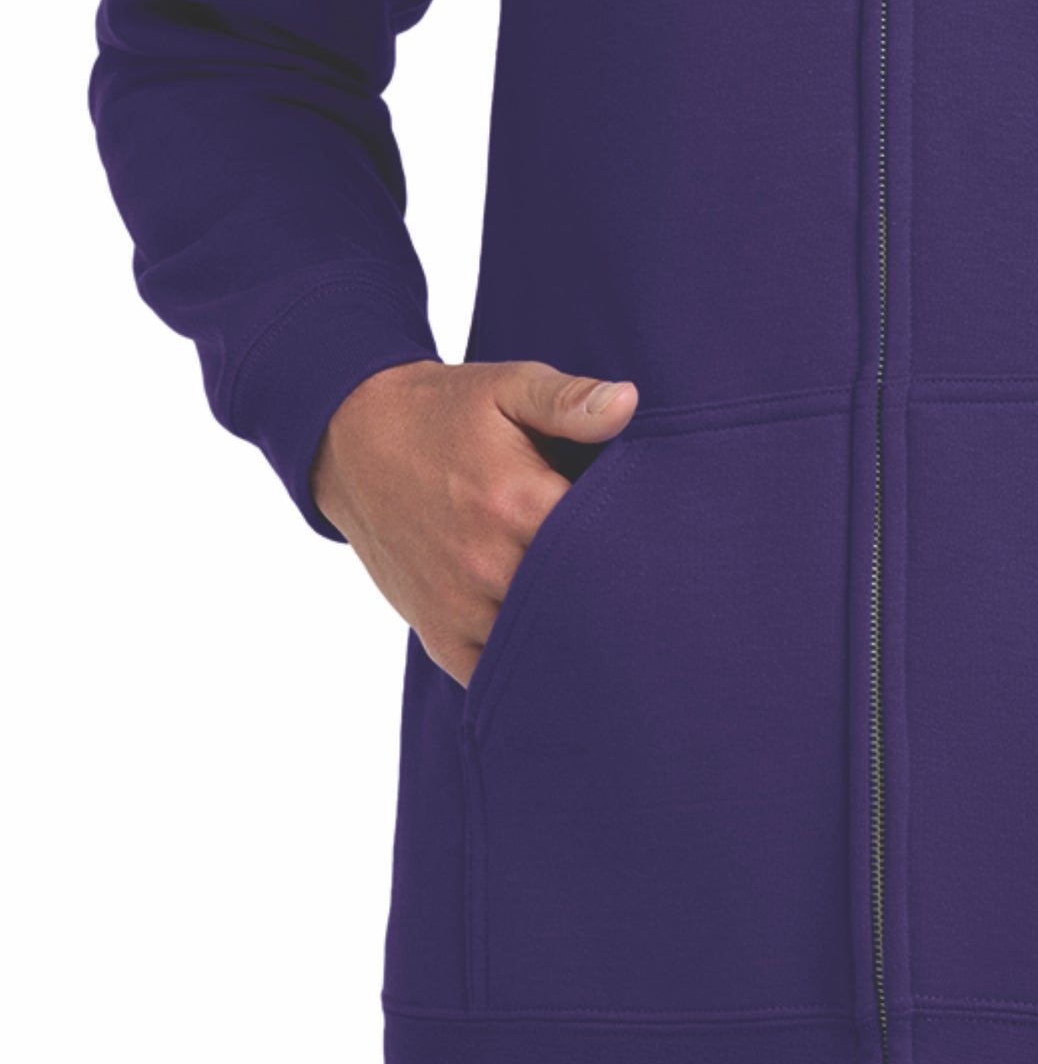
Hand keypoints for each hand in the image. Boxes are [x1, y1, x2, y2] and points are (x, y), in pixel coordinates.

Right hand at [311, 359, 637, 685]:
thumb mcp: (507, 388)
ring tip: (605, 616)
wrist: (351, 438)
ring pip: (540, 643)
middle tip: (644, 587)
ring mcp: (458, 605)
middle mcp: (487, 564)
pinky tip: (552, 647)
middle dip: (613, 595)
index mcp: (516, 503)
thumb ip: (570, 401)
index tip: (659, 539)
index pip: (606, 546)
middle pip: (579, 603)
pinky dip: (523, 667)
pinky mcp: (436, 630)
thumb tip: (628, 402)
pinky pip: (491, 675)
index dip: (640, 546)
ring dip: (572, 634)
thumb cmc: (443, 412)